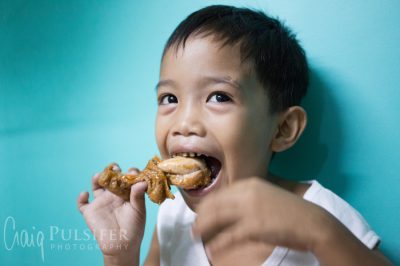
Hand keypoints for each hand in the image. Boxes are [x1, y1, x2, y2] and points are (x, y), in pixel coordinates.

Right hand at [77, 165, 146, 264]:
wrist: (122, 245)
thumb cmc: (134, 228)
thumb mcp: (139, 211)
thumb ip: (138, 196)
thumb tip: (142, 182)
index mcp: (126, 193)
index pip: (127, 179)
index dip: (129, 173)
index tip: (132, 171)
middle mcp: (113, 195)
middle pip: (111, 178)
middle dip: (112, 171)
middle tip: (115, 167)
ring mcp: (101, 202)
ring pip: (96, 186)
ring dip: (97, 178)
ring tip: (100, 175)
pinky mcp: (90, 211)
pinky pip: (82, 203)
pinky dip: (81, 198)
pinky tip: (85, 194)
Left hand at [192, 177, 328, 262]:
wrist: (312, 222)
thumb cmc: (289, 211)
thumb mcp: (265, 195)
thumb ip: (246, 197)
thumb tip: (226, 206)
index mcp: (248, 184)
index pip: (218, 194)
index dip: (205, 206)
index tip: (199, 214)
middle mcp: (246, 193)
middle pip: (213, 205)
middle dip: (200, 217)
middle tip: (194, 228)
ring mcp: (249, 209)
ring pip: (216, 218)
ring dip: (203, 228)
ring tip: (196, 236)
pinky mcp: (254, 227)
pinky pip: (229, 236)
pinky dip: (217, 244)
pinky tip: (211, 250)